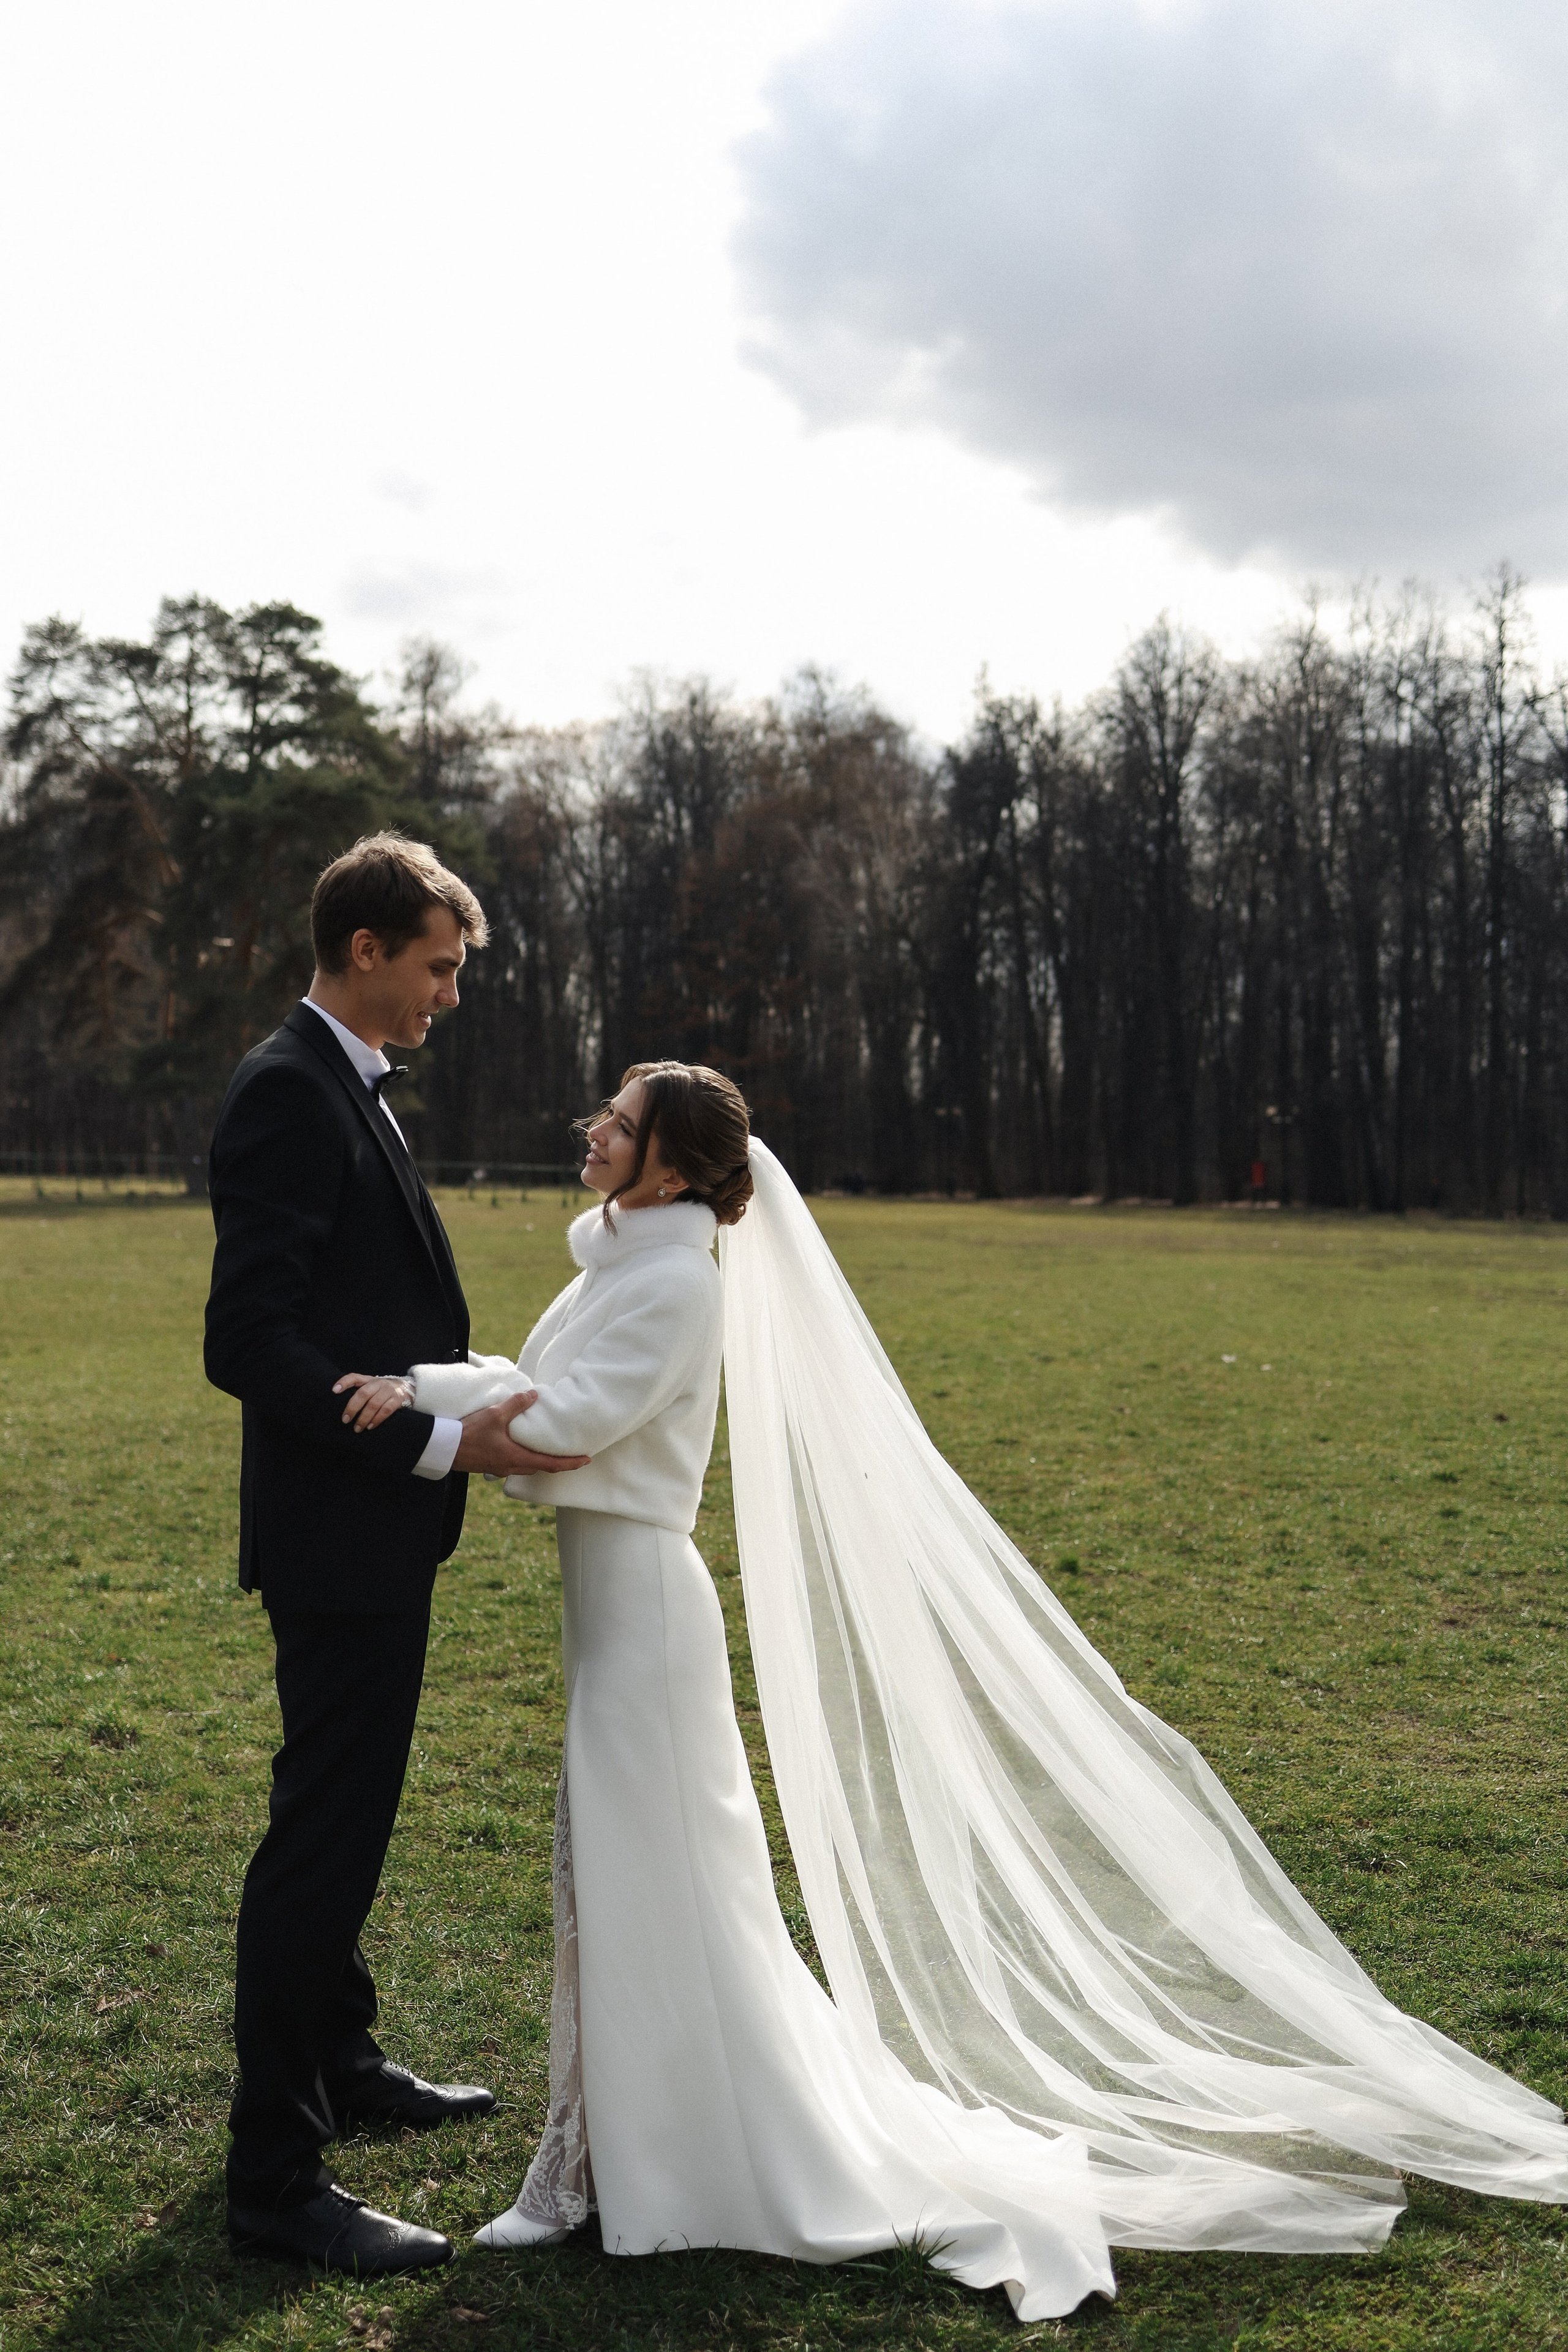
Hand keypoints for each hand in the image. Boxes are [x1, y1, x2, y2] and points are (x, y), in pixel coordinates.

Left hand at [333, 1372, 414, 1430]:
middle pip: (363, 1394)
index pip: (354, 1377)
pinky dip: (377, 1420)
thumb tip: (339, 1404)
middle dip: (353, 1408)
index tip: (334, 1391)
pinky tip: (370, 1427)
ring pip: (374, 1404)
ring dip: (364, 1418)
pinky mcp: (397, 1399)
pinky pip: (386, 1410)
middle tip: (345, 1420)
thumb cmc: (381, 1390)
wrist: (407, 1388)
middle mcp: (378, 1383)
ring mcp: (388, 1391)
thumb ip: (358, 1391)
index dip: (344, 1382)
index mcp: (368, 1379)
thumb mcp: (370, 1386)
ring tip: (357, 1428)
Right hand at [452, 1391, 590, 1477]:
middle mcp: (511, 1466)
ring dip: (542, 1460)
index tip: (586, 1460)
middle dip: (559, 1463)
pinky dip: (526, 1457)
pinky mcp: (490, 1465)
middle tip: (573, 1454)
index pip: (551, 1464)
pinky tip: (523, 1447)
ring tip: (551, 1449)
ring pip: (528, 1466)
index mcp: (516, 1457)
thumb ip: (516, 1404)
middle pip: (541, 1467)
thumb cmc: (468, 1433)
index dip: (570, 1463)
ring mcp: (500, 1468)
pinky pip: (515, 1463)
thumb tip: (535, 1394)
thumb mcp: (495, 1414)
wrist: (442, 1447)